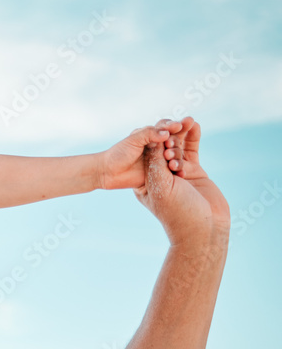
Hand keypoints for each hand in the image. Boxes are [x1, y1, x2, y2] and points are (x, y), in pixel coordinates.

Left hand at [99, 120, 182, 189]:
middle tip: (170, 145)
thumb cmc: (118, 154)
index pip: (166, 128)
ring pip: (175, 156)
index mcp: (151, 135)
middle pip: (174, 141)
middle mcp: (158, 146)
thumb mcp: (133, 140)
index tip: (179, 126)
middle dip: (176, 141)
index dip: (173, 126)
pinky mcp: (160, 173)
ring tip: (171, 157)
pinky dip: (178, 171)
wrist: (109, 173)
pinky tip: (181, 172)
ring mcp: (160, 160)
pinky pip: (173, 171)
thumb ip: (149, 134)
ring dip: (177, 156)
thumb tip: (166, 133)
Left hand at [134, 119, 229, 240]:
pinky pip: (191, 151)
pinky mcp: (194, 172)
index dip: (153, 140)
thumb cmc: (178, 212)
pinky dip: (193, 139)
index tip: (160, 131)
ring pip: (177, 148)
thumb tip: (153, 139)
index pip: (146, 155)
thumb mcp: (160, 186)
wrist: (203, 229)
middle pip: (161, 148)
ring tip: (188, 120)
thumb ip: (156, 163)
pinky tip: (195, 126)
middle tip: (176, 123)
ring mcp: (177, 173)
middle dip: (168, 135)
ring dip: (181, 134)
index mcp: (145, 182)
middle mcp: (159, 176)